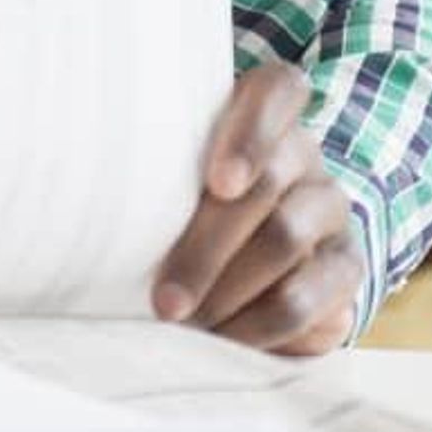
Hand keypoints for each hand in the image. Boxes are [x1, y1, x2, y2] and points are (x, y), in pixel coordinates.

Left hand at [152, 63, 363, 354]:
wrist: (256, 259)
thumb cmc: (180, 203)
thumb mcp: (167, 176)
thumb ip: (148, 174)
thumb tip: (85, 210)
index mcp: (262, 112)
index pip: (277, 92)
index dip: (251, 134)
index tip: (217, 184)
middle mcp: (302, 153)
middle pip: (267, 183)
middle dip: (206, 246)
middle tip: (164, 298)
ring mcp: (329, 207)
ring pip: (285, 238)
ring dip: (226, 288)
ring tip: (179, 320)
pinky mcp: (346, 265)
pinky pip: (306, 296)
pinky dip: (258, 324)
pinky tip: (221, 339)